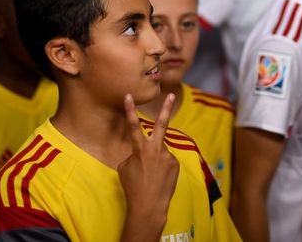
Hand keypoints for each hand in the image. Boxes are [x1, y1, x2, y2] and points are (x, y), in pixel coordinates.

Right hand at [118, 93, 179, 233]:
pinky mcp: (175, 163)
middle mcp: (156, 149)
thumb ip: (135, 154)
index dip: (130, 110)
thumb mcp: (125, 168)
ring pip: (160, 151)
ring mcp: (168, 155)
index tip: (128, 96)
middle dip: (165, 108)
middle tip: (171, 95)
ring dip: (155, 160)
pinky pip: (166, 160)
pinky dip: (161, 167)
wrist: (149, 206)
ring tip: (150, 175)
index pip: (133, 125)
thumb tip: (144, 151)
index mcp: (140, 149)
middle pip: (162, 124)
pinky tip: (158, 178)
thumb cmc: (133, 187)